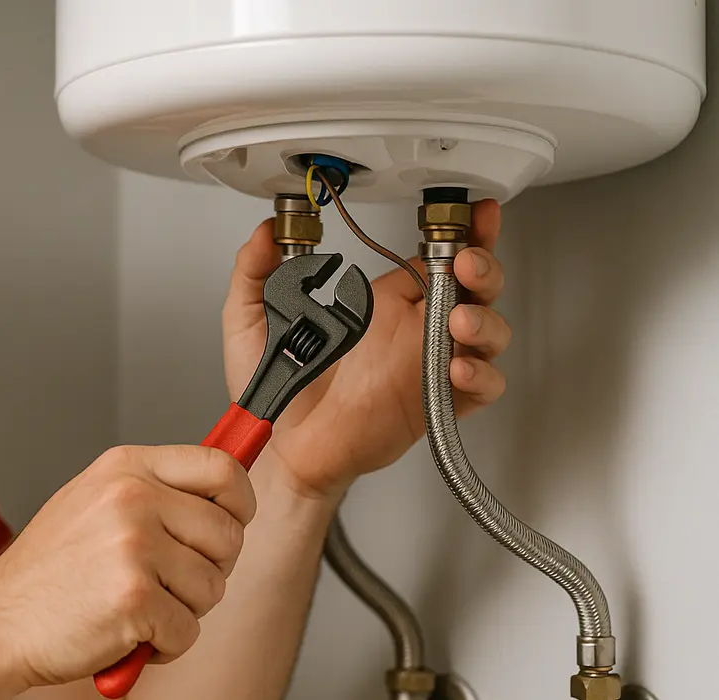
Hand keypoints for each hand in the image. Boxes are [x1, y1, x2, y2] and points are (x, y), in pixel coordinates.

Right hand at [0, 444, 255, 689]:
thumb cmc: (46, 573)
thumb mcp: (94, 502)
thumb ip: (154, 491)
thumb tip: (223, 492)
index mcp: (125, 468)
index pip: (222, 466)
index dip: (239, 501)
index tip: (233, 521)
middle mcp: (131, 497)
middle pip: (228, 533)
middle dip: (209, 569)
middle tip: (166, 583)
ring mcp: (133, 545)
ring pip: (213, 586)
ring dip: (184, 611)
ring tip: (135, 606)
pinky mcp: (135, 597)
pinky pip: (189, 630)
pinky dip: (165, 645)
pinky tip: (127, 633)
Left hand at [221, 199, 510, 498]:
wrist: (284, 451)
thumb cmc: (277, 395)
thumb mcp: (252, 324)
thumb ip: (254, 274)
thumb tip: (264, 231)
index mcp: (380, 303)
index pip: (433, 258)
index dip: (458, 235)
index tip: (468, 214)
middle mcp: (411, 330)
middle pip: (473, 287)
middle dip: (482, 267)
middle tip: (466, 262)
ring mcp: (428, 366)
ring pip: (486, 333)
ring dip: (484, 321)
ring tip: (459, 320)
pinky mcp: (436, 404)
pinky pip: (481, 388)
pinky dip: (481, 376)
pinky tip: (457, 369)